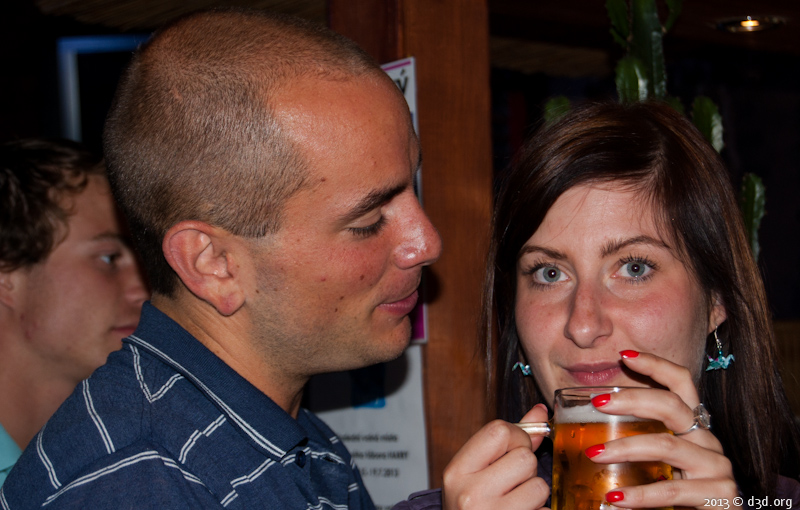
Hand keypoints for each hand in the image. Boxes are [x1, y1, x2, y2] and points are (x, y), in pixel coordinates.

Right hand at [442, 404, 550, 509]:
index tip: (511, 451)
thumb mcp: (478, 473)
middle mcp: (471, 494)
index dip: (516, 438)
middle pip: (524, 457)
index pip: (500, 431)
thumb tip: (539, 412)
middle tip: (509, 485)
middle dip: (525, 470)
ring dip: (534, 495)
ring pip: (539, 486)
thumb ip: (508, 441)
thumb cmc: (472, 508)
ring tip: (515, 503)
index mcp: (457, 472)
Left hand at [585, 350, 739, 509]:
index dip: (656, 365)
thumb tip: (584, 438)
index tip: (624, 355)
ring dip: (625, 448)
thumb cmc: (677, 496)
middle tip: (597, 403)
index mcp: (692, 427)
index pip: (681, 384)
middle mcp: (707, 441)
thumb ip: (633, 447)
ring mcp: (717, 467)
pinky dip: (640, 495)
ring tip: (593, 454)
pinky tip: (615, 497)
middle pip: (672, 406)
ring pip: (666, 445)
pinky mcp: (720, 496)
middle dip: (632, 399)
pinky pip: (672, 490)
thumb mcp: (654, 465)